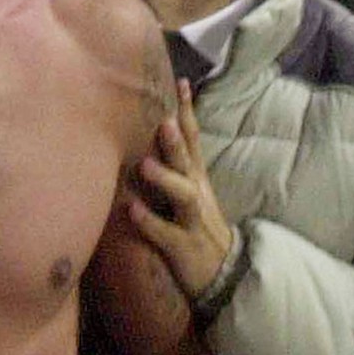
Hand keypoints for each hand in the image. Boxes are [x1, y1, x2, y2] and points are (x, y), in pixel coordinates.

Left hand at [128, 79, 233, 299]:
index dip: (187, 112)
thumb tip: (153, 130)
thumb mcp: (190, 191)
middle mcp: (196, 194)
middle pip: (189, 162)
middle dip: (176, 141)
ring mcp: (192, 221)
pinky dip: (149, 222)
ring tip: (143, 164)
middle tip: (161, 120)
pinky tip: (130, 210)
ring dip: (164, 179)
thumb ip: (175, 163)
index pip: (193, 139)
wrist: (223, 273)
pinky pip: (165, 234)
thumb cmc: (197, 226)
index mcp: (196, 178)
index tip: (179, 82)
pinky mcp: (183, 247)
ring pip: (183, 196)